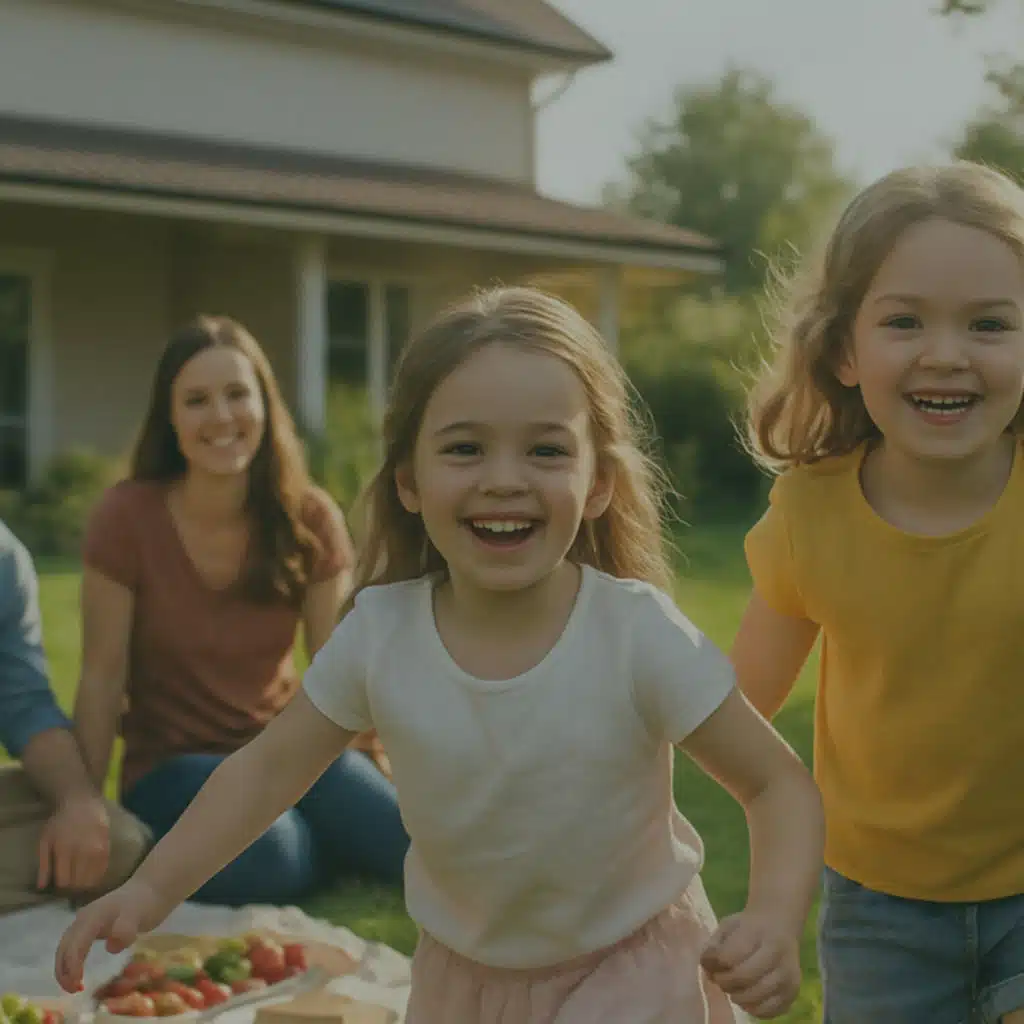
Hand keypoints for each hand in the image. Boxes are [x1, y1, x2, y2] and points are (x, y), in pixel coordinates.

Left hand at [38, 791, 110, 893]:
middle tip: (70, 879)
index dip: (60, 885)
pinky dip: (96, 876)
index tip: (60, 881)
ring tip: (79, 878)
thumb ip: (43, 864)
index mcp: (64, 850)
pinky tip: (91, 874)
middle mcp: (82, 852)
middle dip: (72, 886)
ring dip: (84, 883)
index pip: (64, 881)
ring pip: (92, 879)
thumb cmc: (60, 822)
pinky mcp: (108, 847)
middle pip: (78, 883)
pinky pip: (103, 870)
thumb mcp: (45, 841)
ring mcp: (97, 850)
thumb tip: (41, 887)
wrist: (82, 803)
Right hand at [55, 878, 167, 992]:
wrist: (151, 889)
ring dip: (65, 968)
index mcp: (92, 916)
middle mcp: (84, 919)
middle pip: (65, 947)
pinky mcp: (90, 928)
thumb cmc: (145, 902)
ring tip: (74, 987)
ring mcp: (86, 922)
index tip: (78, 985)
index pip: (75, 944)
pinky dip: (71, 962)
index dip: (72, 966)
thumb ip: (126, 929)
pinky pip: (74, 946)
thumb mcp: (138, 915)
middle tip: (74, 990)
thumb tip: (110, 947)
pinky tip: (78, 974)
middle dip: (64, 970)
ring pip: (66, 947)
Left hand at [700, 910, 801, 1019]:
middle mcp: (777, 953)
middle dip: (725, 982)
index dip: (715, 963)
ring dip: (737, 996)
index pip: (730, 955)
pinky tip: (747, 997)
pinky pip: (770, 1011)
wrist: (779, 925)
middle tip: (719, 979)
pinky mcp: (793, 992)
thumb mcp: (728, 925)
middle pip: (744, 977)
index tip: (710, 962)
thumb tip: (708, 967)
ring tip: (733, 988)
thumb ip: (714, 945)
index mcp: (758, 931)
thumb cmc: (748, 927)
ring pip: (757, 997)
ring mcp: (788, 975)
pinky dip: (754, 1009)